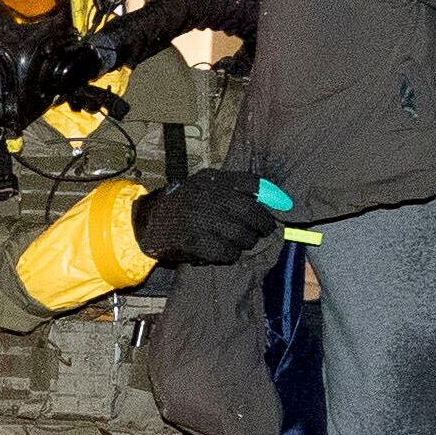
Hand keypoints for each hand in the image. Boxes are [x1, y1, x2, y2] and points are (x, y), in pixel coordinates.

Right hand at [132, 170, 281, 268]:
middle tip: (264, 231)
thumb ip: (236, 188)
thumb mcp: (206, 185)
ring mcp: (201, 220)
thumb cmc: (185, 203)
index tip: (286, 208)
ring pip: (242, 235)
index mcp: (213, 179)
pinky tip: (226, 251)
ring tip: (242, 242)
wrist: (149, 221)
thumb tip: (276, 199)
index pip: (252, 184)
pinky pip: (227, 252)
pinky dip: (231, 254)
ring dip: (247, 242)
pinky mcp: (195, 242)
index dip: (272, 197)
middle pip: (252, 212)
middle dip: (264, 225)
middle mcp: (208, 197)